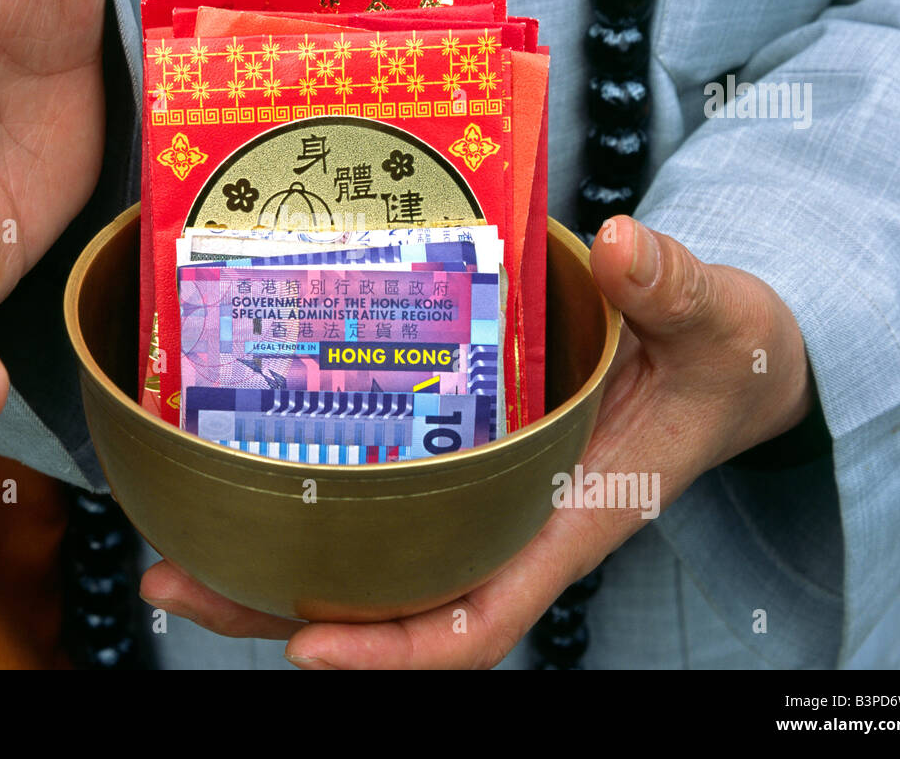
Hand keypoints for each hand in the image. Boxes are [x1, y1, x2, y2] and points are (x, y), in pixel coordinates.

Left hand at [140, 215, 813, 667]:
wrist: (725, 361)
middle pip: (386, 607)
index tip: (305, 646)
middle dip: (277, 612)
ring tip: (174, 543)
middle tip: (174, 578)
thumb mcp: (717, 321)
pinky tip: (244, 465)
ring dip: (271, 564)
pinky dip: (314, 497)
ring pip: (368, 563)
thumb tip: (625, 245)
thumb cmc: (725, 357)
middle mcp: (509, 525)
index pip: (478, 623)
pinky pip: (382, 502)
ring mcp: (481, 498)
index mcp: (567, 520)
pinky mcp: (465, 457)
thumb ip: (676, 289)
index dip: (392, 653)